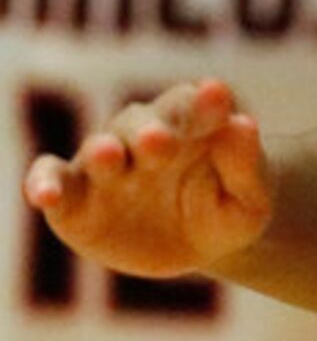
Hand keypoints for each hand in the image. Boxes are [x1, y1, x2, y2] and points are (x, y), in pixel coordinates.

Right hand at [21, 79, 271, 277]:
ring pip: (98, 149)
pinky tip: (44, 196)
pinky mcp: (74, 196)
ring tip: (109, 155)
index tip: (218, 94)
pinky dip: (44, 184)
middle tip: (161, 139)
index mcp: (188, 128)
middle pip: (141, 124)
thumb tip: (245, 123)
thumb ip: (246, 165)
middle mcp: (140, 137)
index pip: (193, 107)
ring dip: (102, 151)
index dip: (204, 102)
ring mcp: (105, 165)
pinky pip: (52, 180)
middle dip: (150, 130)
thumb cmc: (227, 213)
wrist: (196, 246)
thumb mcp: (249, 201)